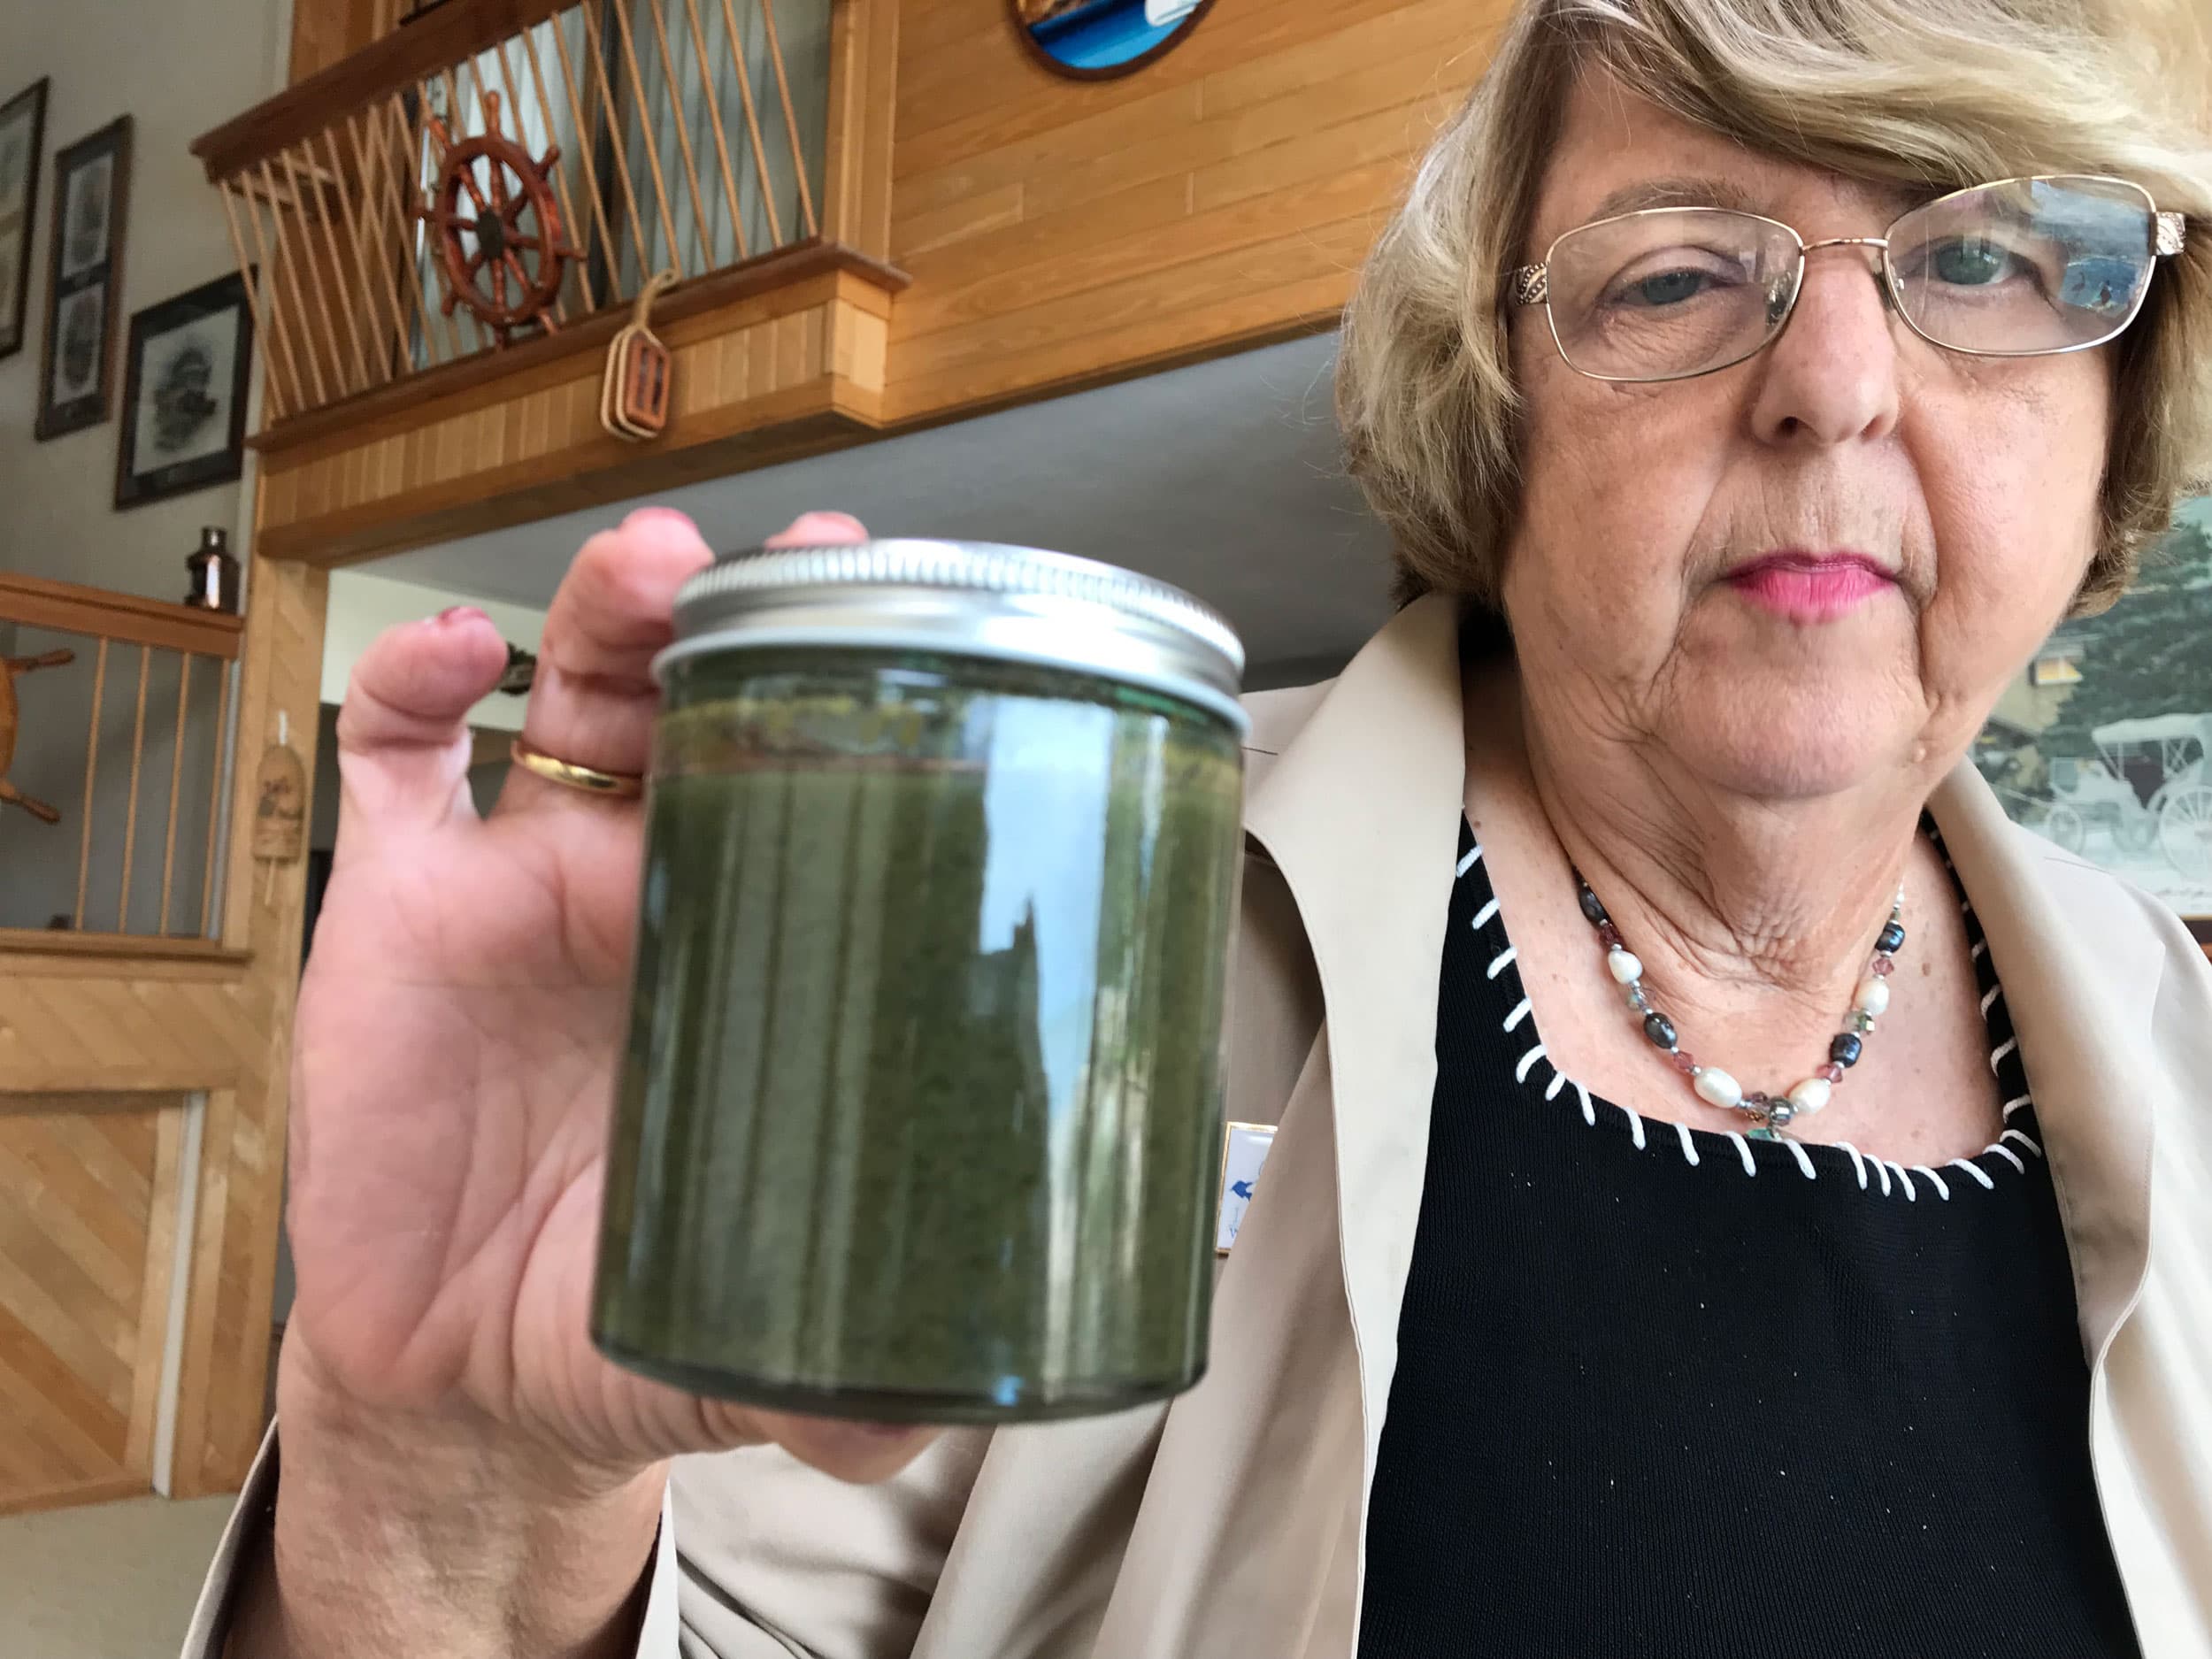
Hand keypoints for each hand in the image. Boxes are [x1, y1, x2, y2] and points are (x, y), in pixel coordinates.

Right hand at [287, 508, 937, 1490]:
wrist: (461, 1380)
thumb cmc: (626, 1313)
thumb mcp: (752, 1331)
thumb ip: (845, 1370)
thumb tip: (935, 1413)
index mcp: (764, 950)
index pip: (824, 784)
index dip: (863, 700)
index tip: (921, 633)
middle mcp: (655, 888)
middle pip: (705, 698)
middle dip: (743, 614)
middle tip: (796, 567)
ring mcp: (524, 883)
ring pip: (568, 692)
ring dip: (606, 610)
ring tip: (647, 572)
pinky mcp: (400, 911)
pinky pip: (392, 762)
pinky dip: (411, 686)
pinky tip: (453, 655)